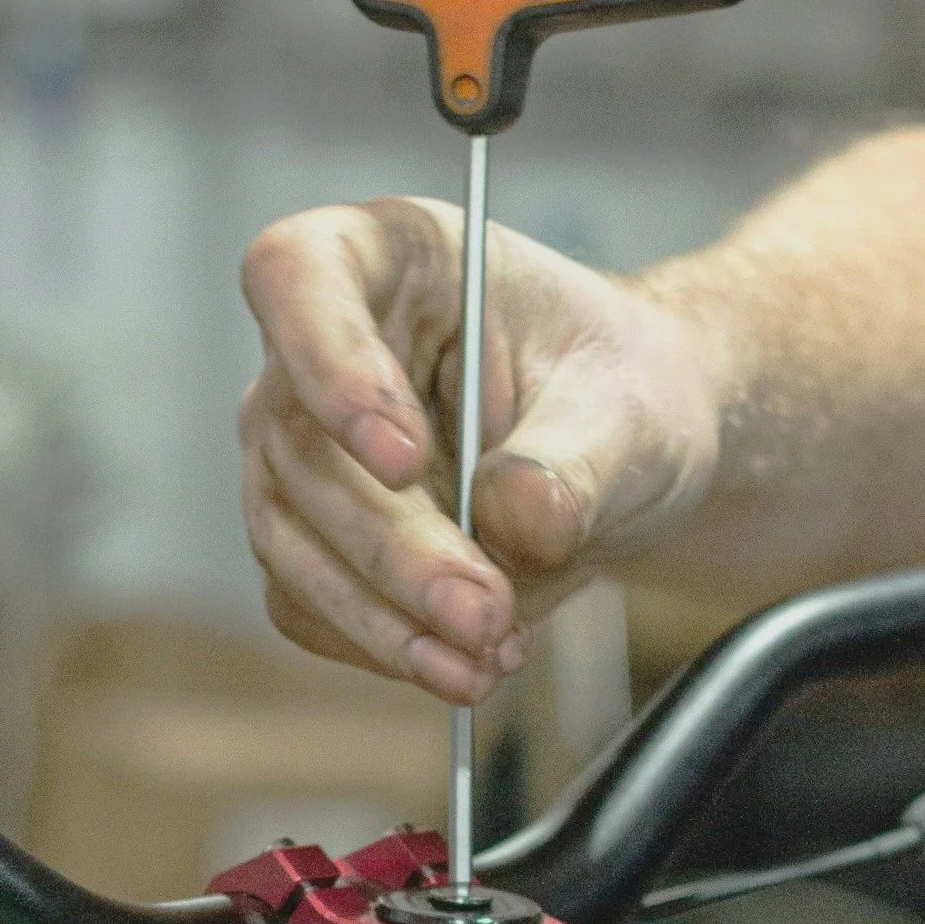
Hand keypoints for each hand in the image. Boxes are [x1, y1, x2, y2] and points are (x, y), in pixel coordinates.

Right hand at [239, 199, 725, 702]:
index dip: (332, 367)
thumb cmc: (622, 394)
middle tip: (485, 613)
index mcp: (388, 258)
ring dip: (385, 617)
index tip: (404, 458)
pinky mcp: (312, 542)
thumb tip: (515, 520)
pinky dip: (384, 647)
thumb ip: (575, 459)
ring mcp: (300, 452)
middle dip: (395, 550)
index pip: (299, 278)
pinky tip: (465, 666)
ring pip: (292, 541)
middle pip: (300, 448)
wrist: (627, 461)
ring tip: (486, 659)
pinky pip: (311, 606)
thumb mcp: (632, 409)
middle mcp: (317, 349)